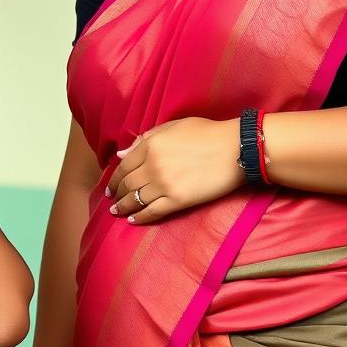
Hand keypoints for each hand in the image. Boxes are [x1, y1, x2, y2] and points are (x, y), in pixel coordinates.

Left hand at [106, 117, 244, 223]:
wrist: (236, 148)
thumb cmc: (207, 133)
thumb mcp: (173, 126)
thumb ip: (146, 138)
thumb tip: (122, 154)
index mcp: (150, 145)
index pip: (124, 165)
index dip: (114, 178)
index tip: (110, 186)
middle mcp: (152, 165)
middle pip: (127, 184)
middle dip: (117, 194)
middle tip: (112, 200)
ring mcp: (164, 184)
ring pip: (136, 199)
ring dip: (124, 207)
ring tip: (118, 212)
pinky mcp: (178, 200)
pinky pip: (153, 212)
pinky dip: (140, 217)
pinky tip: (133, 220)